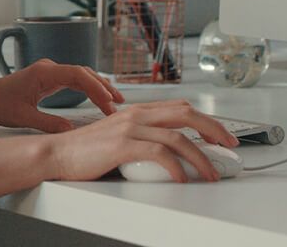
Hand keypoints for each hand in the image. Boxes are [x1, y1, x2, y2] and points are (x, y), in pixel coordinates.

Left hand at [0, 59, 124, 132]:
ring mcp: (50, 72)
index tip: (108, 102)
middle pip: (84, 73)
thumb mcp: (24, 118)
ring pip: (81, 75)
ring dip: (98, 87)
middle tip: (118, 105)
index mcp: (44, 72)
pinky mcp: (50, 78)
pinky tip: (98, 98)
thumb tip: (72, 130)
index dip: (96, 88)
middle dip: (103, 87)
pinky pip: (74, 80)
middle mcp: (49, 68)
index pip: (78, 75)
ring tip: (115, 101)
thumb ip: (49, 124)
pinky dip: (88, 88)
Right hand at [45, 100, 240, 182]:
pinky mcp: (122, 144)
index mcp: (138, 111)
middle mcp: (136, 114)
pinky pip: (159, 153)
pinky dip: (176, 166)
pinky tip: (183, 178)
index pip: (181, 108)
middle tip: (229, 147)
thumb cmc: (86, 151)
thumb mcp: (119, 137)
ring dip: (200, 156)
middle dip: (213, 130)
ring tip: (211, 173)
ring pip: (178, 137)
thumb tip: (170, 152)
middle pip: (186, 114)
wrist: (57, 153)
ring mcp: (130, 128)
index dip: (206, 120)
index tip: (222, 135)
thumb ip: (142, 138)